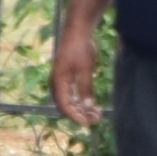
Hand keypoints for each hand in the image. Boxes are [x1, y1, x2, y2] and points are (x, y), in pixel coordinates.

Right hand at [51, 5, 98, 134]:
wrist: (77, 32)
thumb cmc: (80, 48)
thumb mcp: (85, 69)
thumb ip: (85, 88)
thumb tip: (88, 105)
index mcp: (59, 82)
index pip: (65, 106)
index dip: (75, 116)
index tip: (88, 123)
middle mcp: (58, 84)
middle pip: (66, 107)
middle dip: (80, 115)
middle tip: (96, 119)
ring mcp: (62, 82)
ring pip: (70, 103)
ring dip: (82, 110)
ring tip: (97, 114)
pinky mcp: (68, 80)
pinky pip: (73, 96)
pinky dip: (82, 102)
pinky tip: (93, 106)